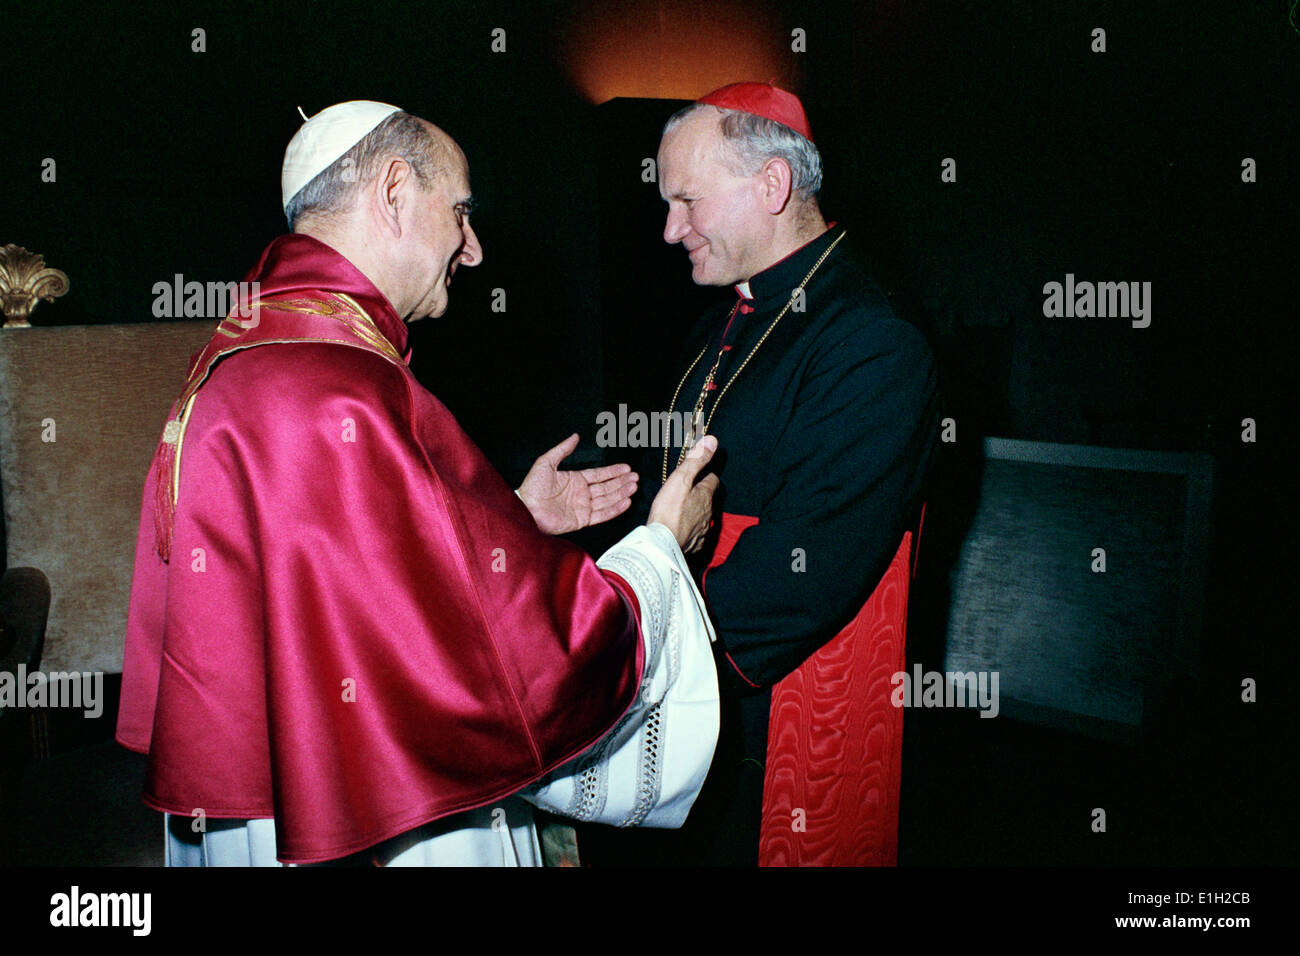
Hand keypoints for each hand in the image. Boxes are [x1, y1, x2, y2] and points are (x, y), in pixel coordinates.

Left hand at [517, 433, 637, 534]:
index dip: (613, 471)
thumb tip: (575, 436)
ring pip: (607, 500)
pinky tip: (625, 502)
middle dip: (622, 482)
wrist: (525, 509)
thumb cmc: (532, 487)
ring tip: (634, 487)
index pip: (599, 475)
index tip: (627, 468)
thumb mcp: (546, 462)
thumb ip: (563, 450)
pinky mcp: (581, 520)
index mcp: (574, 480)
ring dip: (621, 493)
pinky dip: (614, 509)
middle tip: (635, 477)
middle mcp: (581, 494)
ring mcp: (582, 507)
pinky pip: (602, 514)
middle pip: (606, 487)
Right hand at [647, 435, 719, 552]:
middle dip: (701, 493)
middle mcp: (708, 513)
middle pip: (708, 498)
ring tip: (682, 509)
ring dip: (696, 511)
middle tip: (687, 490)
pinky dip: (691, 528)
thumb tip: (712, 440)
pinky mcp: (695, 543)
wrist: (662, 545)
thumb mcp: (680, 479)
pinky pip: (697, 533)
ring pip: (703, 516)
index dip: (706, 474)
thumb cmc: (668, 510)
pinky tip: (682, 528)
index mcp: (705, 495)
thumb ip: (696, 460)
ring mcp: (703, 530)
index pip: (713, 480)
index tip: (698, 473)